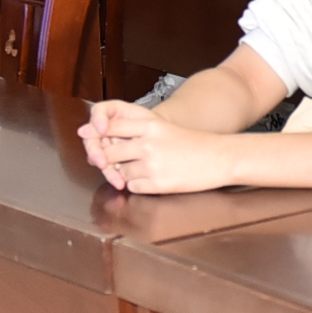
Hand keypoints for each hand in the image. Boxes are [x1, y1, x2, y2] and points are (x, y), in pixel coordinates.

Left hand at [79, 99, 239, 194]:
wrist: (219, 158)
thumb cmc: (193, 144)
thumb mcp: (163, 128)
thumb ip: (136, 131)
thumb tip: (103, 135)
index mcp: (150, 125)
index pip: (110, 126)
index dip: (98, 134)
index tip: (92, 139)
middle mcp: (147, 144)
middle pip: (110, 152)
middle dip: (109, 159)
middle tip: (117, 161)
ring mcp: (151, 165)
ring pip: (120, 172)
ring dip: (125, 173)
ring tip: (145, 169)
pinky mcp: (157, 184)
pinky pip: (133, 187)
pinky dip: (138, 185)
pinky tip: (153, 179)